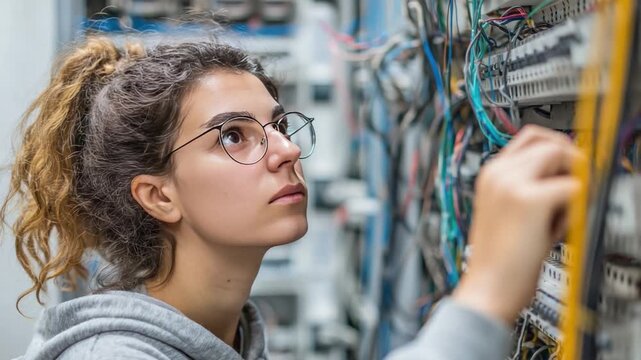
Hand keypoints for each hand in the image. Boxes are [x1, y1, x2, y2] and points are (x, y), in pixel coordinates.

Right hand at [452, 125, 583, 324]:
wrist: (488, 287)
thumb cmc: (500, 258)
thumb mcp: (508, 212)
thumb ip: (530, 187)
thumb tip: (564, 173)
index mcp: (490, 174)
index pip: (529, 138)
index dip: (555, 148)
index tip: (569, 165)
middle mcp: (498, 173)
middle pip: (548, 140)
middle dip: (569, 159)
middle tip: (574, 186)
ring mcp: (511, 183)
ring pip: (561, 155)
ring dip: (570, 180)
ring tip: (559, 213)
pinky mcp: (529, 200)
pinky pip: (572, 188)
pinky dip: (573, 208)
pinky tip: (556, 229)